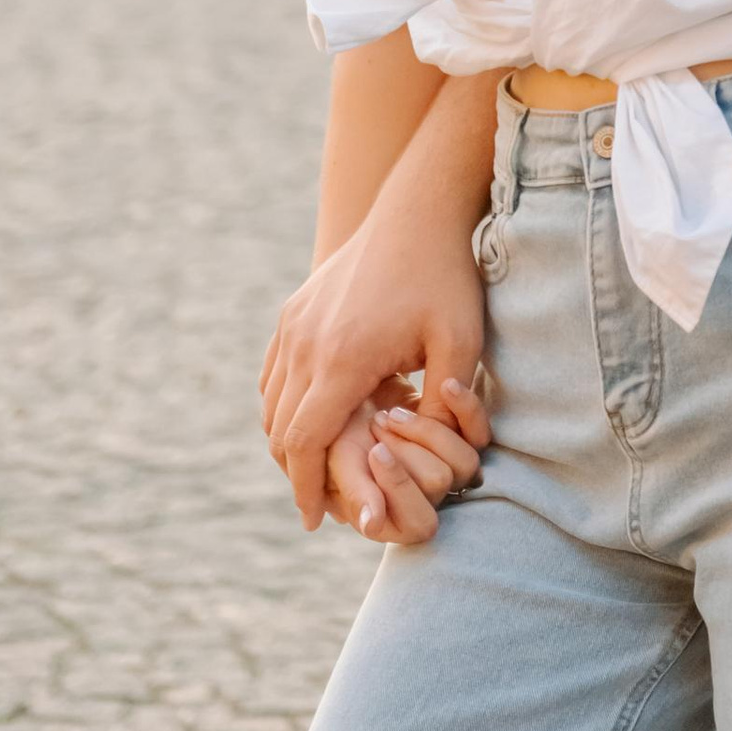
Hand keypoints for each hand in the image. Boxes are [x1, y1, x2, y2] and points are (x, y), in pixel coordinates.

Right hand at [261, 186, 487, 528]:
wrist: (417, 209)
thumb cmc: (445, 277)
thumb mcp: (460, 344)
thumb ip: (443, 406)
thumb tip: (430, 461)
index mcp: (342, 359)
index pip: (304, 444)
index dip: (306, 489)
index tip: (315, 521)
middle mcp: (305, 343)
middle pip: (280, 431)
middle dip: (295, 474)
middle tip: (317, 504)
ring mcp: (294, 324)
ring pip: (271, 404)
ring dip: (287, 440)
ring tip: (314, 468)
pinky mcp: (294, 310)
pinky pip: (274, 373)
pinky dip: (283, 405)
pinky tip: (311, 418)